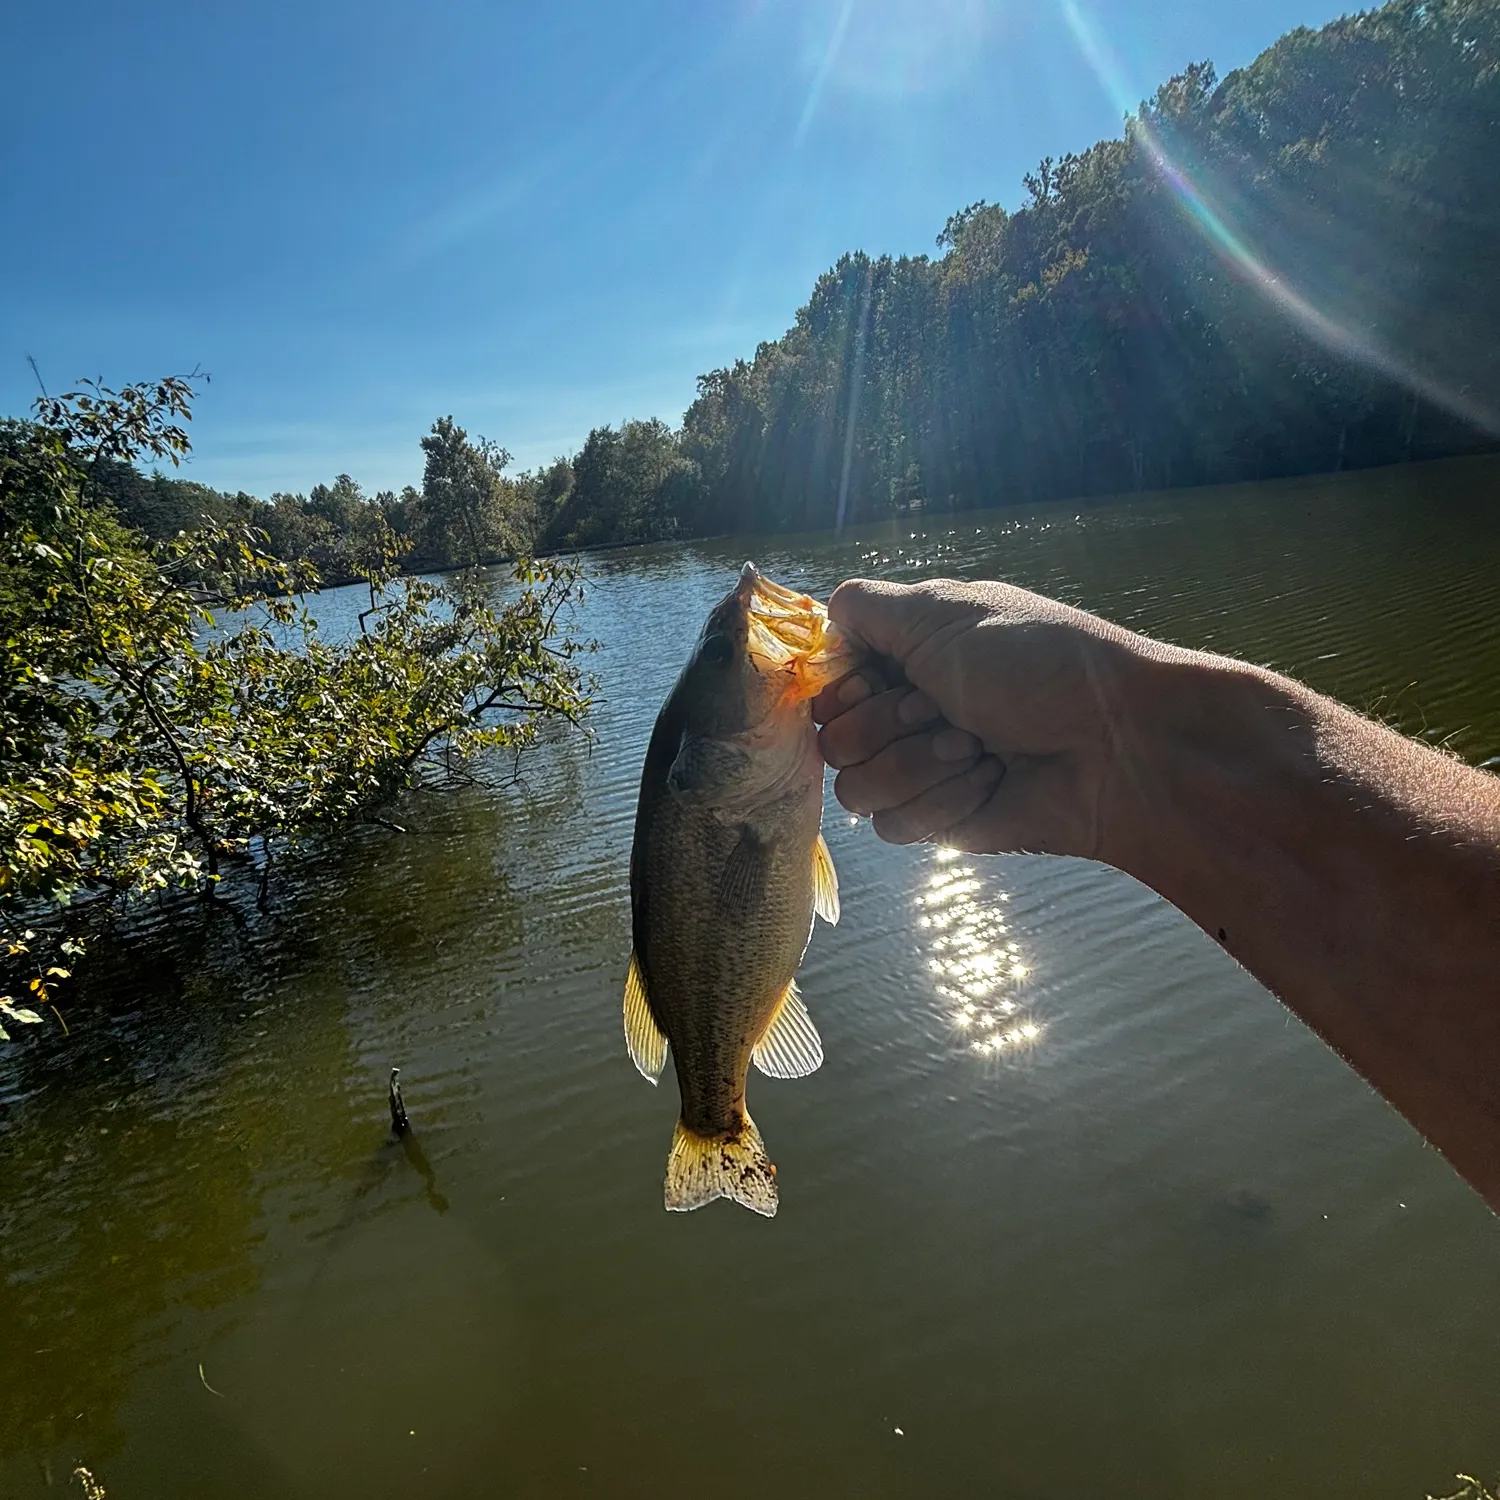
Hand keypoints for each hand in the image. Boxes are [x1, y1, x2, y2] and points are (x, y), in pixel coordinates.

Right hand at [814, 578, 1140, 853]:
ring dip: (917, 763)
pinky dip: (942, 801)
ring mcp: (922, 770)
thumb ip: (864, 607)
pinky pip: (894, 827)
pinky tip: (990, 781)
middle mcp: (907, 712)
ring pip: (855, 789)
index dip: (842, 688)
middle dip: (887, 724)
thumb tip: (824, 616)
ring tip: (977, 746)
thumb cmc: (1036, 662)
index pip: (824, 685)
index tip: (884, 677)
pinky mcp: (943, 822)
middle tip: (944, 707)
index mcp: (906, 656)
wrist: (1115, 741)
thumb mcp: (942, 610)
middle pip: (831, 740)